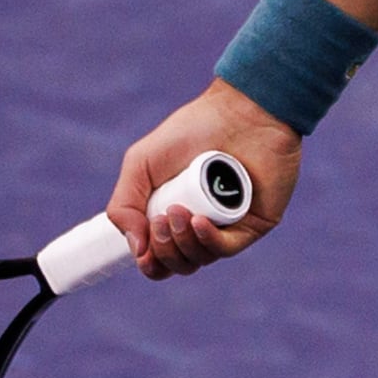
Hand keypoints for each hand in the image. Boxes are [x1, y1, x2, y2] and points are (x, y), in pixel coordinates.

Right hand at [108, 82, 300, 277]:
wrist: (240, 112)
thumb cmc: (192, 131)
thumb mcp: (141, 164)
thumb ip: (125, 205)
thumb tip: (136, 251)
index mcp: (172, 216)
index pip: (158, 259)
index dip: (149, 262)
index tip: (142, 251)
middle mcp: (199, 226)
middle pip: (176, 264)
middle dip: (163, 248)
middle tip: (163, 217)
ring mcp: (227, 227)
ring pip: (200, 259)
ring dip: (182, 242)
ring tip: (179, 211)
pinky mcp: (253, 224)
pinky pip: (227, 248)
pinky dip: (208, 240)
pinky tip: (199, 221)